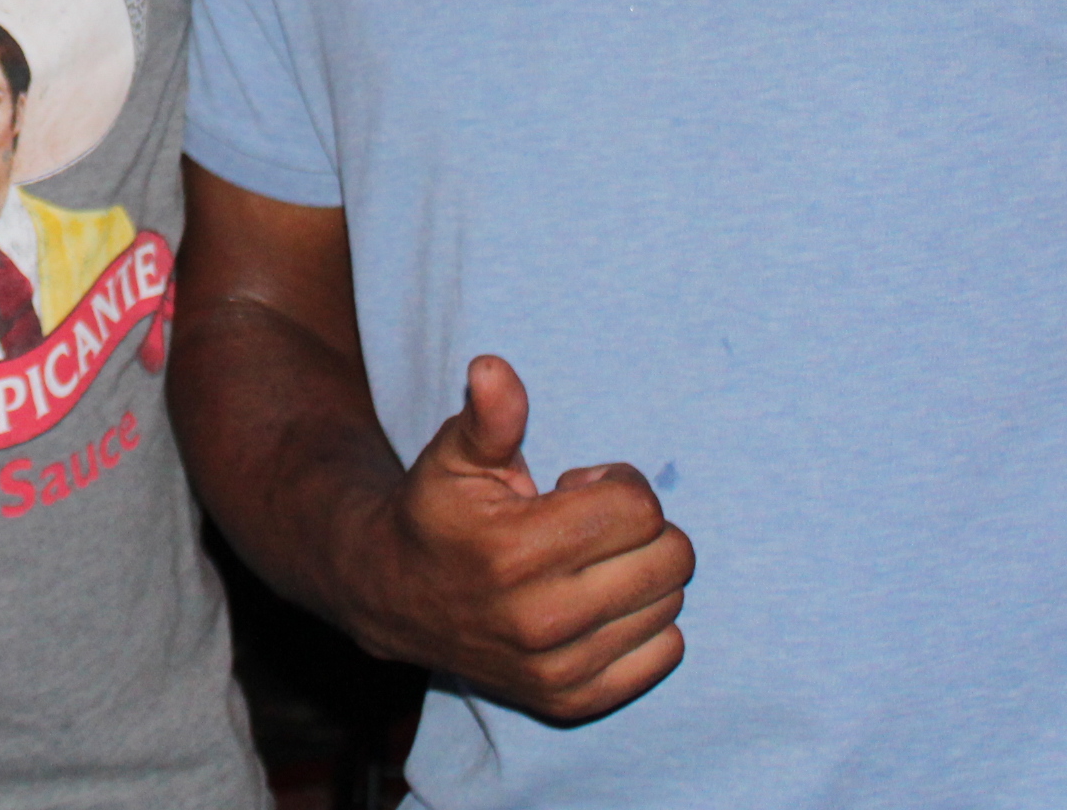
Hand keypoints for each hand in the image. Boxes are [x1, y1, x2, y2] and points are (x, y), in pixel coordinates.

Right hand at [331, 355, 691, 724]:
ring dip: (641, 573)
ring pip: (671, 604)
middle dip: (640, 527)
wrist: (395, 597)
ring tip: (587, 563)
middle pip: (669, 559)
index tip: (577, 485)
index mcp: (515, 551)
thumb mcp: (453, 455)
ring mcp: (559, 667)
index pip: (639, 509)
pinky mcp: (573, 699)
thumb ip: (489, 416)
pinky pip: (664, 652)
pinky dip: (647, 621)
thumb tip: (493, 368)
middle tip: (590, 523)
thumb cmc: (438, 513)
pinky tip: (600, 602)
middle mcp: (542, 619)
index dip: (617, 483)